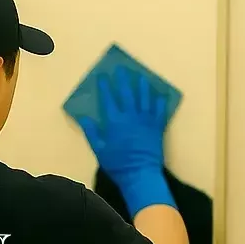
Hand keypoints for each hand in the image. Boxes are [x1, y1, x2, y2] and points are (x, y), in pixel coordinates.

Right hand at [77, 69, 174, 214]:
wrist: (140, 174)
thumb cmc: (117, 164)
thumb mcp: (99, 150)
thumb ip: (91, 132)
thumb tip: (83, 118)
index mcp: (115, 121)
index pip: (109, 99)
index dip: (105, 86)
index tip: (103, 76)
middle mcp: (131, 116)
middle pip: (127, 93)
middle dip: (124, 79)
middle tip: (122, 69)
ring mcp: (146, 120)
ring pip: (145, 98)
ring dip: (143, 86)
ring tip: (142, 76)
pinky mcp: (157, 127)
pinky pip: (160, 110)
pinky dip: (160, 101)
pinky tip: (161, 94)